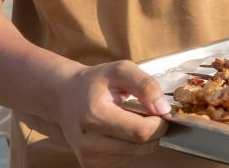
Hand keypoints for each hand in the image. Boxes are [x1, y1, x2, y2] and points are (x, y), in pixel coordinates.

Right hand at [52, 60, 169, 166]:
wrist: (64, 97)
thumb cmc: (95, 82)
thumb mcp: (121, 70)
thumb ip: (146, 86)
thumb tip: (163, 109)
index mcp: (95, 116)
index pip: (142, 131)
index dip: (160, 122)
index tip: (160, 109)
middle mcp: (89, 142)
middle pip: (143, 146)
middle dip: (154, 129)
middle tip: (145, 112)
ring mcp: (89, 157)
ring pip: (138, 154)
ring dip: (142, 138)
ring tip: (127, 119)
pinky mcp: (91, 165)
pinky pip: (127, 159)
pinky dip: (131, 145)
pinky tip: (119, 130)